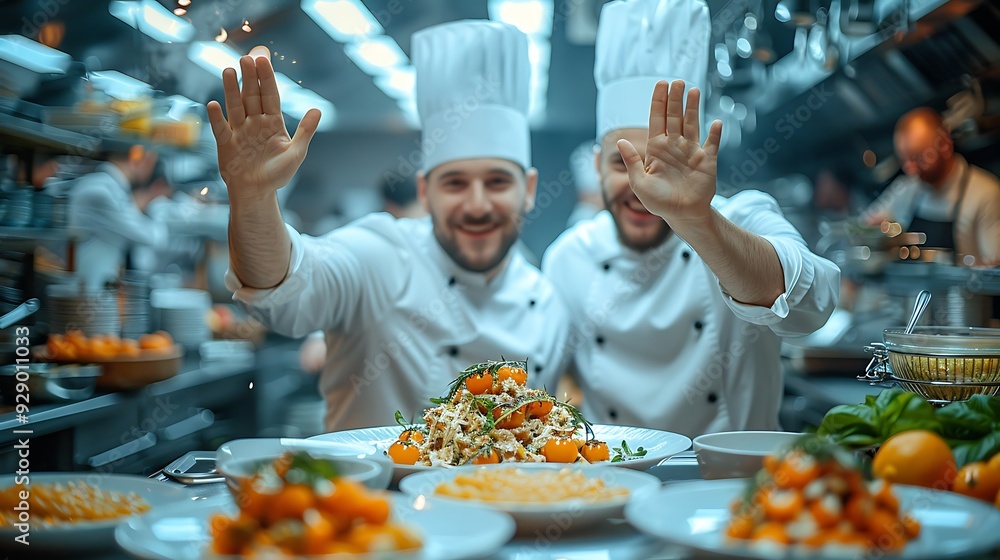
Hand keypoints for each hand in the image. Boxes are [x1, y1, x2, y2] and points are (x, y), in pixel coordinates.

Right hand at [206, 46, 320, 201]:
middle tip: (247, 58)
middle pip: (251, 96)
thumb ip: (305, 132)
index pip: (270, 96)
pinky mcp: (226, 144)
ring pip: (235, 106)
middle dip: (249, 78)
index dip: (266, 78)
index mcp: (273, 122)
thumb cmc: (277, 174)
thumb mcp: (296, 153)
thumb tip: (317, 110)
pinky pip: (221, 128)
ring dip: (231, 90)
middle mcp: (254, 122)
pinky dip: (217, 117)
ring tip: (228, 71)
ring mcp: (239, 131)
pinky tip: (214, 104)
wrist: (257, 193)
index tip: (263, 59)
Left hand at [617, 80, 722, 229]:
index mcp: (656, 148)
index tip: (661, 84)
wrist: (682, 215)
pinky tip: (716, 122)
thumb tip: (620, 141)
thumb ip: (632, 161)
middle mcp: (674, 145)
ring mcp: (691, 151)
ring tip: (693, 90)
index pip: (657, 119)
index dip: (658, 101)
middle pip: (674, 116)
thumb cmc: (658, 201)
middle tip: (678, 81)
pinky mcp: (707, 161)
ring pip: (692, 124)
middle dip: (675, 98)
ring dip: (693, 108)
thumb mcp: (639, 183)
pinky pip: (712, 144)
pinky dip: (715, 134)